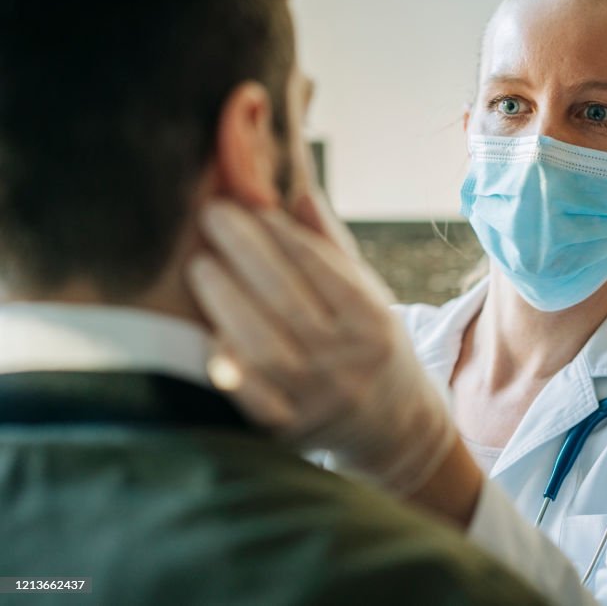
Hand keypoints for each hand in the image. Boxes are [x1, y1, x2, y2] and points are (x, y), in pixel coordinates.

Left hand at [186, 193, 456, 495]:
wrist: (393, 426)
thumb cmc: (370, 344)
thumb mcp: (368, 294)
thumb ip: (329, 245)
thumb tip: (294, 189)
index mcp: (372, 322)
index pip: (323, 269)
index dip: (282, 233)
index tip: (249, 202)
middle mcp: (348, 362)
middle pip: (288, 300)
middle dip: (246, 251)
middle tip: (212, 214)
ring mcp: (317, 399)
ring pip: (264, 347)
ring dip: (226, 301)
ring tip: (201, 265)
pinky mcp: (288, 430)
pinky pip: (249, 396)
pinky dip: (227, 363)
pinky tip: (207, 330)